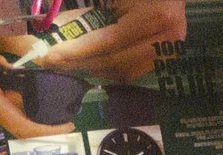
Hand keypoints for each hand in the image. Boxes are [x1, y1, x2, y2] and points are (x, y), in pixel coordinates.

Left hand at [31, 1, 186, 81]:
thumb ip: (95, 12)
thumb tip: (61, 26)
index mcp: (156, 17)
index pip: (110, 41)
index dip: (80, 49)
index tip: (53, 54)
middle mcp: (166, 41)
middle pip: (116, 63)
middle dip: (82, 63)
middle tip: (54, 63)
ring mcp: (169, 56)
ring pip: (123, 73)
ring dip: (93, 70)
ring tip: (68, 64)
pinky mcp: (166, 63)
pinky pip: (131, 73)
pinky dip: (107, 70)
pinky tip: (89, 63)